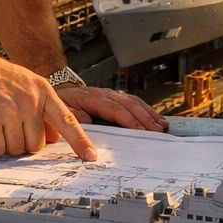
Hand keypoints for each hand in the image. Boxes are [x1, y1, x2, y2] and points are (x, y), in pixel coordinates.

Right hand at [0, 59, 98, 161]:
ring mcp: (10, 110)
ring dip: (4, 143)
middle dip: (23, 143)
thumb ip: (43, 109)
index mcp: (43, 91)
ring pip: (16, 149)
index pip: (66, 120)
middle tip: (8, 126)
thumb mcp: (27, 85)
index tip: (90, 156)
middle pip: (36, 145)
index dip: (80, 141)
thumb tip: (55, 138)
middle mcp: (30, 100)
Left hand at [54, 82, 168, 131]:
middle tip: (158, 130)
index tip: (141, 130)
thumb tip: (88, 122)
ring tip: (162, 125)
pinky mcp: (115, 100)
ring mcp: (112, 95)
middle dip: (145, 118)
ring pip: (135, 102)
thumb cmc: (60, 104)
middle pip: (130, 104)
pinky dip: (147, 111)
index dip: (129, 119)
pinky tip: (156, 119)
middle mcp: (105, 94)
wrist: (59, 92)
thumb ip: (74, 117)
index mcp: (92, 97)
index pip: (115, 108)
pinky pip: (134, 103)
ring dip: (149, 114)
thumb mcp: (61, 111)